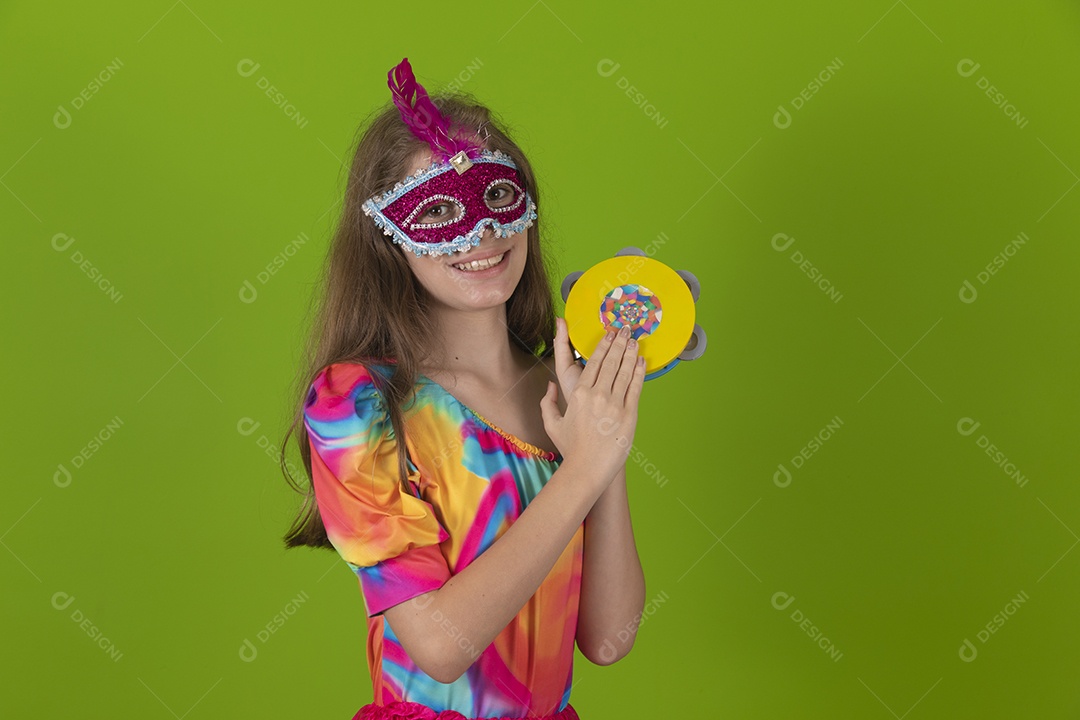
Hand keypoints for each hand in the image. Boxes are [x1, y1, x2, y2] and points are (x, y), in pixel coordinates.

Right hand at [540, 323, 645, 487]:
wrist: (587, 469)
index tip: (609, 334)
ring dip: (630, 353)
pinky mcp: (629, 415)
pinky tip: (641, 361)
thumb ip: (547, 402)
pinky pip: (635, 388)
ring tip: (635, 340)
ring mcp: (615, 404)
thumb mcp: (552, 423)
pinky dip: (639, 372)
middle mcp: (597, 395)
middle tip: (625, 329)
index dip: (604, 345)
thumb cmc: (571, 448)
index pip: (594, 362)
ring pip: (625, 371)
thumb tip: (549, 386)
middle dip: (619, 342)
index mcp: (579, 394)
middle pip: (611, 362)